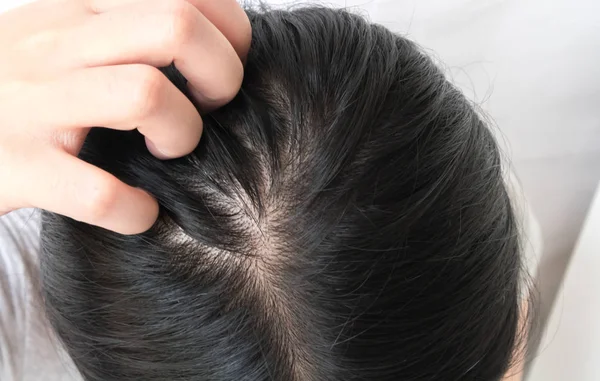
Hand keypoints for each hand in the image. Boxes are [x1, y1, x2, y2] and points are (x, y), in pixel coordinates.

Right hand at [0, 0, 250, 233]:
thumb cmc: (18, 84)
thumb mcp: (66, 34)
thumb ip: (126, 25)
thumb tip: (209, 38)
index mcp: (81, 7)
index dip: (230, 33)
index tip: (225, 68)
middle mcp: (59, 44)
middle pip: (175, 26)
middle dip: (220, 75)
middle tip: (210, 109)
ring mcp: (34, 104)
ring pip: (145, 95)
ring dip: (181, 133)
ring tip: (167, 151)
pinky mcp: (15, 167)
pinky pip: (97, 192)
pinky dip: (136, 211)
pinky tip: (139, 212)